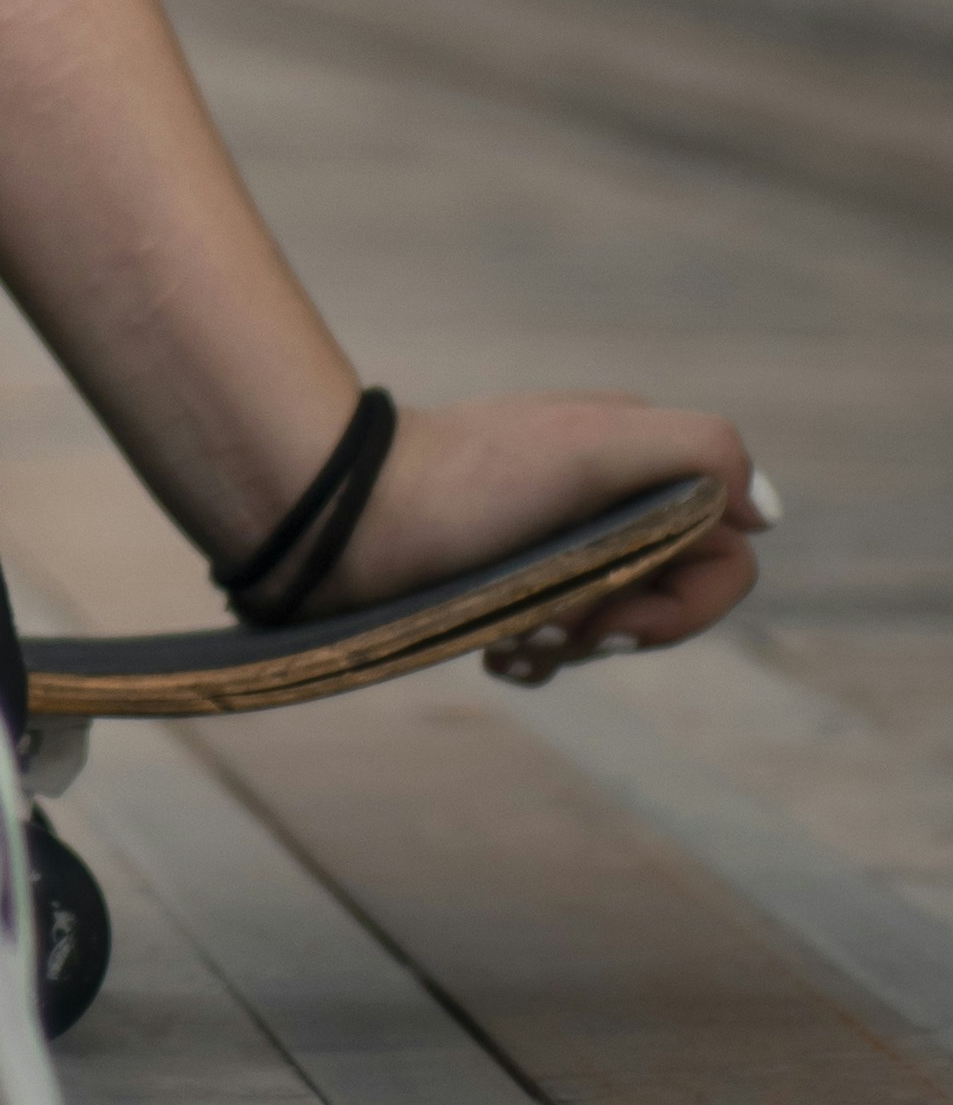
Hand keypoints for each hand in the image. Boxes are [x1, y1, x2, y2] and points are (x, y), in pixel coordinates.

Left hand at [332, 389, 766, 676]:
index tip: (609, 620)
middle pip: (673, 599)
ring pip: (615, 627)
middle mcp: (608, 500)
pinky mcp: (509, 583)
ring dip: (573, 650)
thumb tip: (765, 512)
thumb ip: (698, 451)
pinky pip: (560, 642)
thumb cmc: (464, 482)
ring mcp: (558, 544)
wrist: (339, 515)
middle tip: (548, 631)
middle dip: (620, 633)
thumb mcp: (590, 443)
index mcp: (641, 461)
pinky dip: (537, 661)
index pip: (726, 556)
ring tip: (507, 643)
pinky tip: (494, 656)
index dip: (684, 606)